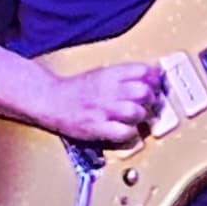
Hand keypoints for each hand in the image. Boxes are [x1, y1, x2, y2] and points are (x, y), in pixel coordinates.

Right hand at [45, 62, 166, 144]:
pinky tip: (127, 131)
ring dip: (142, 117)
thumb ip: (127, 75)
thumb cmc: (78, 89)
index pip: (144, 71)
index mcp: (111, 74)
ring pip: (136, 112)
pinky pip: (124, 132)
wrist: (50, 100)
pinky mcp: (96, 128)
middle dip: (152, 100)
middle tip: (149, 105)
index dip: (155, 79)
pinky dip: (131, 133)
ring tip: (138, 119)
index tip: (156, 86)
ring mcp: (102, 110)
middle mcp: (108, 90)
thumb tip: (155, 76)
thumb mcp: (103, 74)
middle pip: (144, 92)